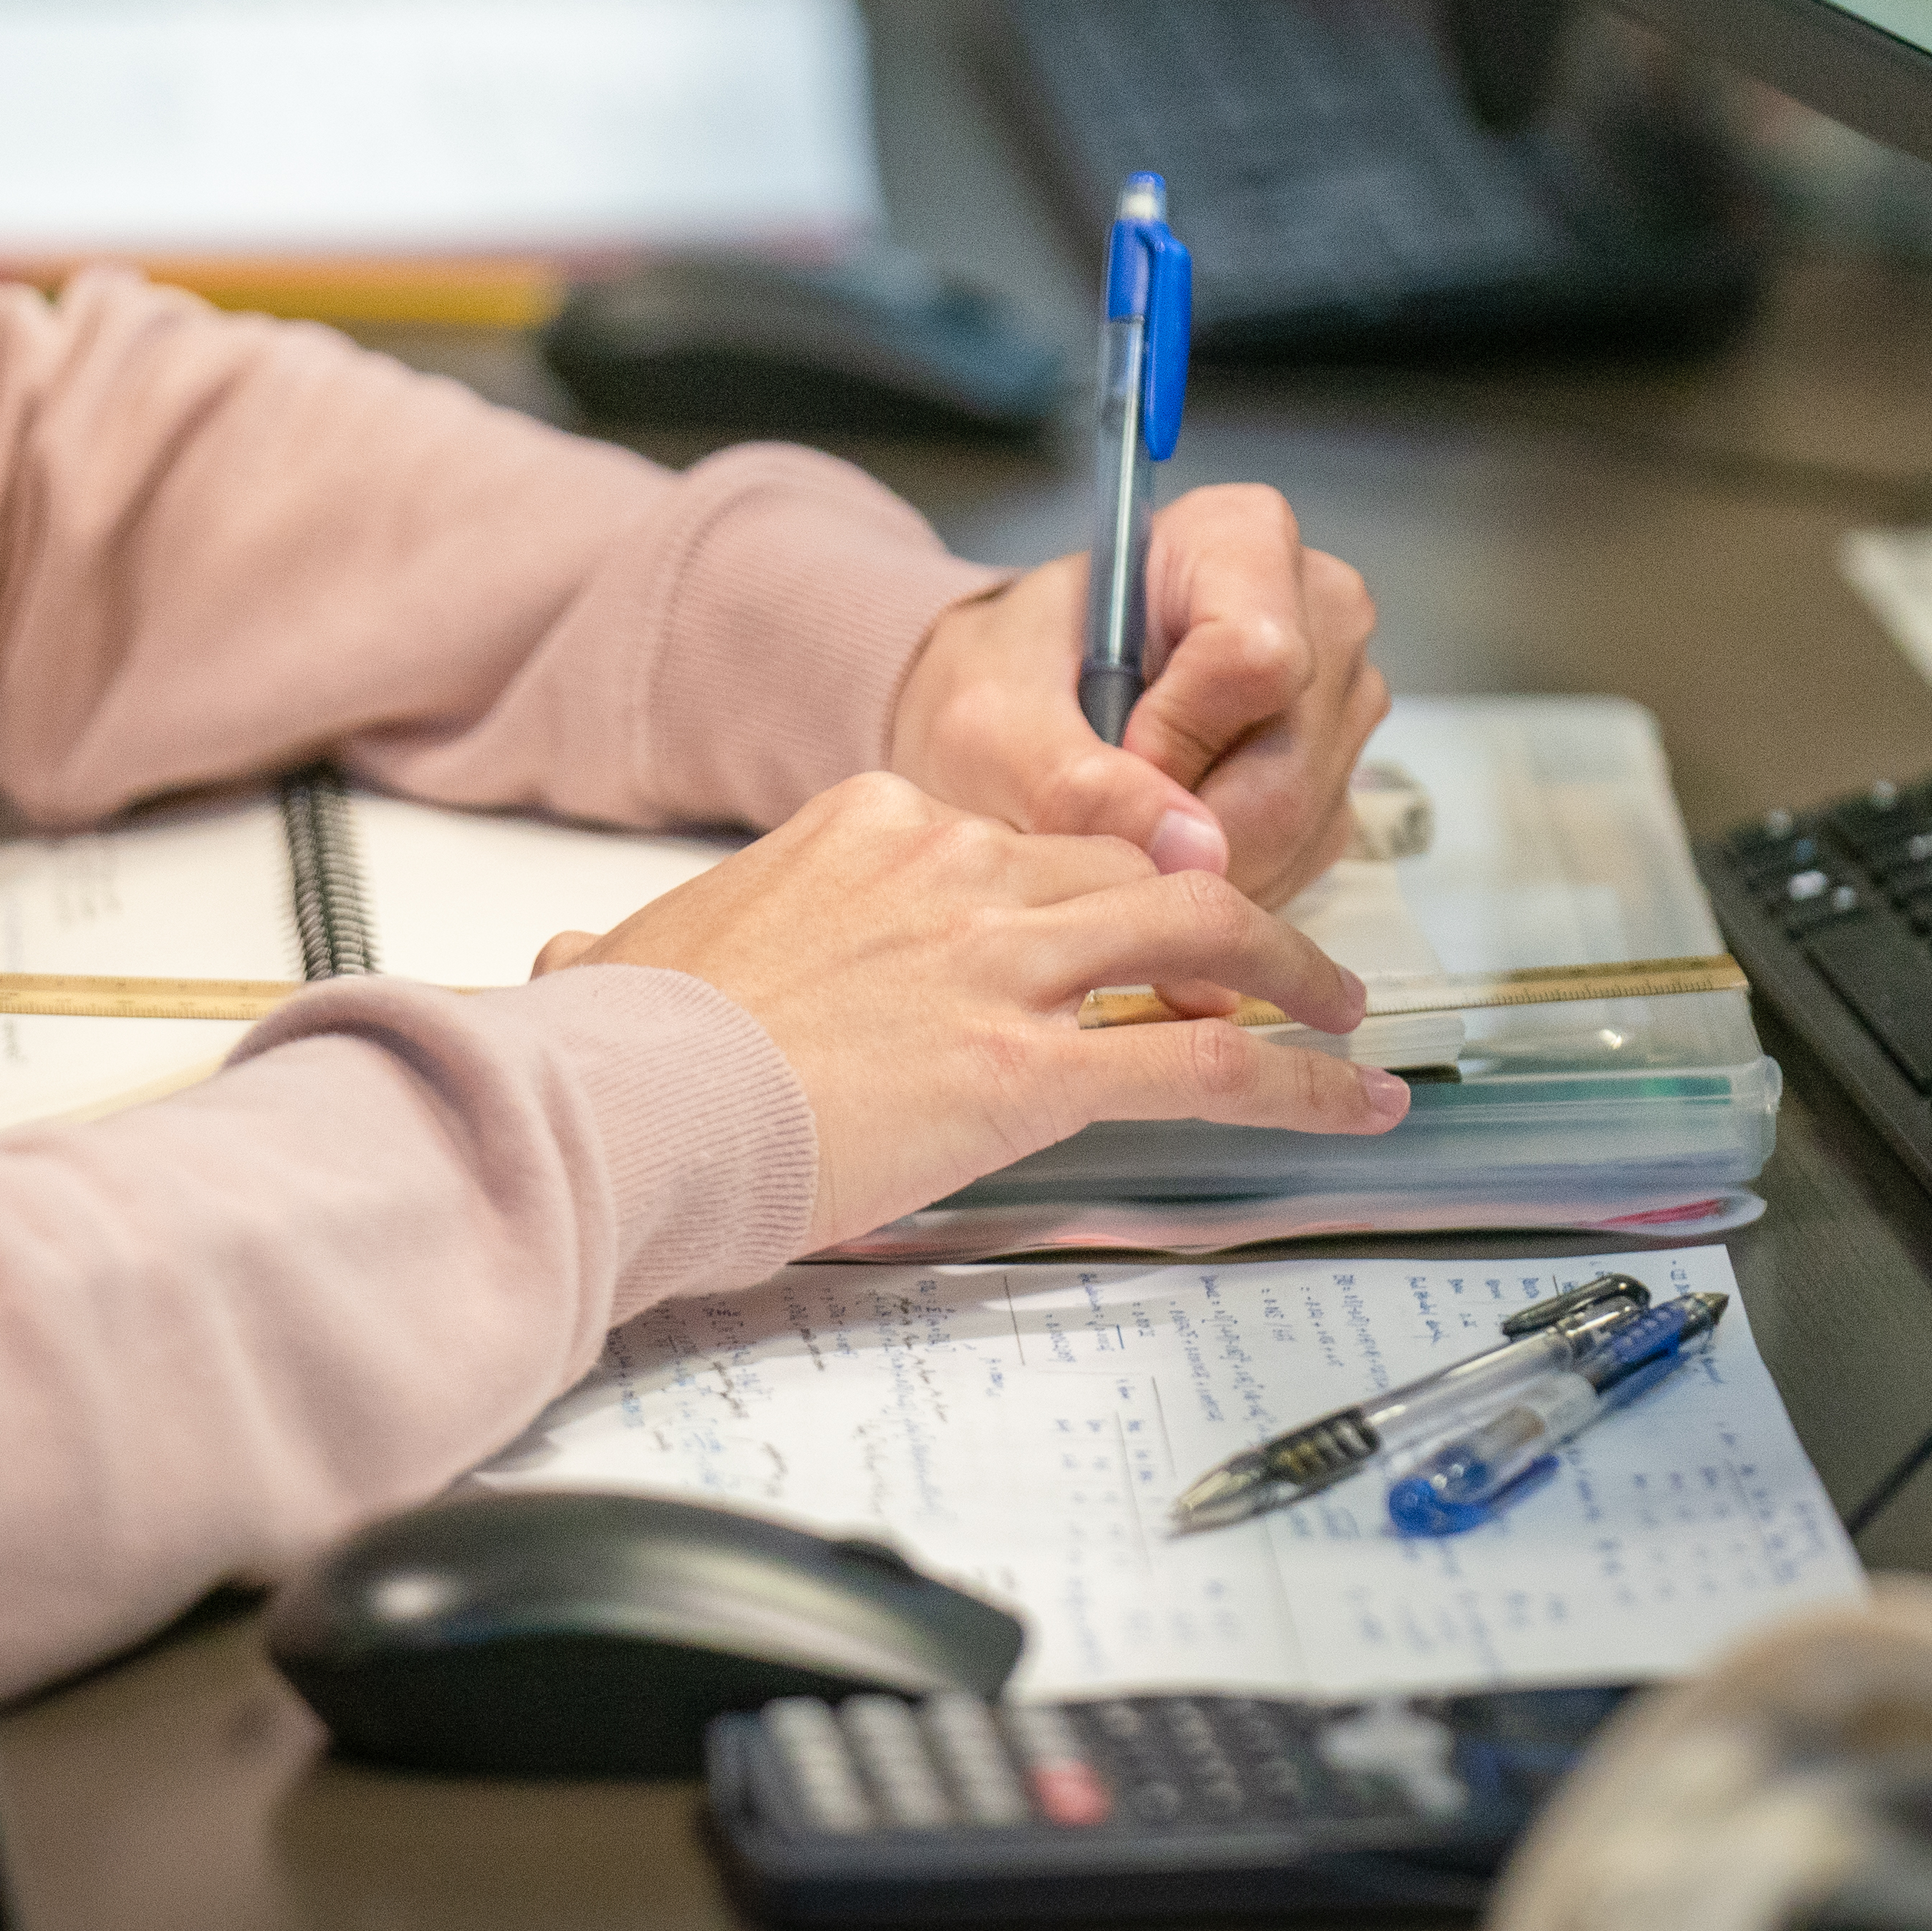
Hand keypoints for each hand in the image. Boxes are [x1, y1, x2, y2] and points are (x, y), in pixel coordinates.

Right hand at [535, 773, 1407, 1246]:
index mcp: (874, 825)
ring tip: (1343, 1010)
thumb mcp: (628, 956)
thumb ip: (629, 948)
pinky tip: (1354, 1101)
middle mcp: (955, 871)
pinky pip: (1209, 1065)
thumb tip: (577, 961)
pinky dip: (1301, 1084)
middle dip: (1220, 912)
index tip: (1130, 932)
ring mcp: (1000, 965)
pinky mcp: (1030, 1069)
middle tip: (1276, 961)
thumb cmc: (623, 1050)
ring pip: (1201, 939)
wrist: (624, 1105)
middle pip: (1133, 871)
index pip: (1025, 841)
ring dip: (1291, 974)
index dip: (1095, 889)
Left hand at [888, 484, 1388, 904]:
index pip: (1256, 657)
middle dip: (1185, 828)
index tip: (1109, 752)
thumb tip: (1188, 853)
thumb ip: (1071, 781)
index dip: (1177, 736)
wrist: (1013, 707)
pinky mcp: (1340, 776)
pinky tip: (1161, 843)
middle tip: (1100, 828)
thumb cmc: (1002, 680)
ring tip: (1120, 830)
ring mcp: (1342, 697)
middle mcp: (1319, 609)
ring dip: (1197, 863)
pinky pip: (1301, 857)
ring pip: (1299, 824)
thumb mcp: (992, 722)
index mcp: (1242, 539)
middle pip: (1289, 763)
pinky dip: (1222, 875)